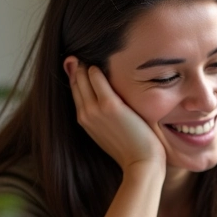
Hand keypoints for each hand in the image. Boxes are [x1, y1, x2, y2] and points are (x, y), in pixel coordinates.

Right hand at [64, 57, 165, 174]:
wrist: (141, 163)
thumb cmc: (132, 149)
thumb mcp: (112, 133)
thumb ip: (106, 118)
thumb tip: (108, 106)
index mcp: (85, 121)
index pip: (76, 92)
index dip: (75, 76)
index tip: (76, 63)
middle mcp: (86, 114)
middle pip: (76, 83)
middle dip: (75, 67)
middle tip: (77, 54)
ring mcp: (96, 110)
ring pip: (83, 78)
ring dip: (85, 65)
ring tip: (89, 53)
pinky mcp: (110, 106)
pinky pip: (98, 79)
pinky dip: (97, 70)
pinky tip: (99, 65)